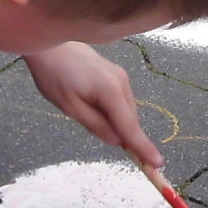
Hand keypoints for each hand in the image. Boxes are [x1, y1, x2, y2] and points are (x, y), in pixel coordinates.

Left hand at [25, 41, 162, 165]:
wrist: (50, 43)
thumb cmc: (54, 75)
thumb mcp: (70, 107)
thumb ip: (95, 125)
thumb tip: (117, 142)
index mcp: (111, 92)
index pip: (130, 127)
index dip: (143, 147)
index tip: (157, 164)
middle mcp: (122, 83)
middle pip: (130, 120)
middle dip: (127, 137)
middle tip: (113, 147)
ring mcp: (120, 76)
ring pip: (126, 110)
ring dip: (118, 124)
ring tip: (89, 117)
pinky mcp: (115, 73)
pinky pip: (120, 100)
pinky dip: (115, 112)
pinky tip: (95, 109)